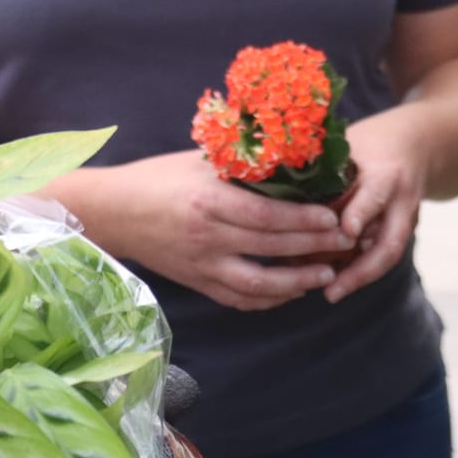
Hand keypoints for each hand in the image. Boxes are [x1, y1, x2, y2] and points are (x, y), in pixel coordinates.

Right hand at [62, 151, 355, 311]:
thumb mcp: (197, 161)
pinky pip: (237, 298)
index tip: (334, 218)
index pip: (267, 215)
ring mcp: (201, 264)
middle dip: (312, 247)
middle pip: (270, 247)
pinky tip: (290, 292)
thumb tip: (284, 158)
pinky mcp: (196, 282)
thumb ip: (237, 165)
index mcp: (209, 200)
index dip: (304, 220)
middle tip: (344, 244)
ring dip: (295, 282)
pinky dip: (267, 299)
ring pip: (257, 283)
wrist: (113, 212)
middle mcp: (207, 236)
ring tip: (324, 275)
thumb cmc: (156, 177)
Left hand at [325, 112, 431, 302]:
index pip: (376, 195)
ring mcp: (406, 220)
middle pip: (389, 242)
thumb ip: (326, 168)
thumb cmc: (369, 143)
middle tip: (331, 290)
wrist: (416, 145)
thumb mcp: (350, 145)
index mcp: (386, 173)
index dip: (361, 214)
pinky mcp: (401, 232)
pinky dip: (358, 270)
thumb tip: (281, 195)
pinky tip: (332, 283)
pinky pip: (380, 255)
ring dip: (357, 276)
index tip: (345, 232)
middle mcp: (401, 201)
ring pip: (385, 255)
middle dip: (361, 270)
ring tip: (329, 294)